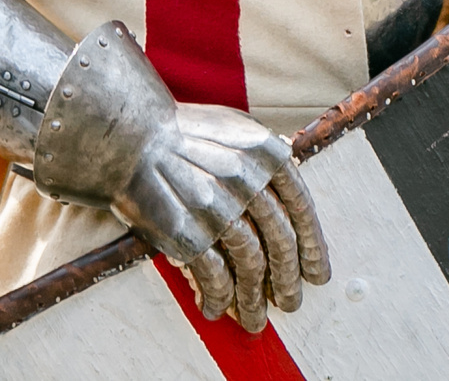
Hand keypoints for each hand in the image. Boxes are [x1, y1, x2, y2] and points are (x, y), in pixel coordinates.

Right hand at [112, 103, 329, 333]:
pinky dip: (219, 297)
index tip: (318, 272)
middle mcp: (247, 180)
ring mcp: (218, 208)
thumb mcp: (236, 129)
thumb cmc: (183, 133)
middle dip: (288, 279)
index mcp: (265, 153)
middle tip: (291, 303)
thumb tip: (293, 182)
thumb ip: (266, 157)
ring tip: (255, 320)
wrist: (130, 138)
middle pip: (280, 241)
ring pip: (250, 264)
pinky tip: (216, 309)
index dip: (313, 245)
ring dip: (254, 299)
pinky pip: (214, 275)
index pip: (302, 207)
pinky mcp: (187, 232)